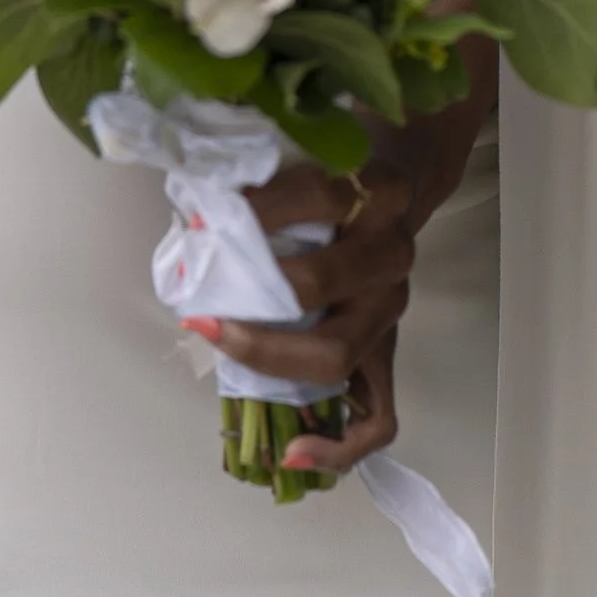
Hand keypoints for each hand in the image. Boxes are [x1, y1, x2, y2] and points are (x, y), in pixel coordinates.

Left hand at [187, 53, 496, 477]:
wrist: (406, 168)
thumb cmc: (341, 163)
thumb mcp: (309, 143)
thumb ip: (259, 167)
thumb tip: (189, 208)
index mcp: (376, 190)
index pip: (315, 194)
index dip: (254, 210)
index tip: (201, 220)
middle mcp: (391, 250)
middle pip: (321, 288)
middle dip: (253, 300)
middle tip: (204, 307)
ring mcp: (393, 304)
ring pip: (340, 354)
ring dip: (271, 361)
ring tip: (222, 348)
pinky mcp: (390, 346)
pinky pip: (381, 417)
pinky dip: (339, 446)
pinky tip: (292, 454)